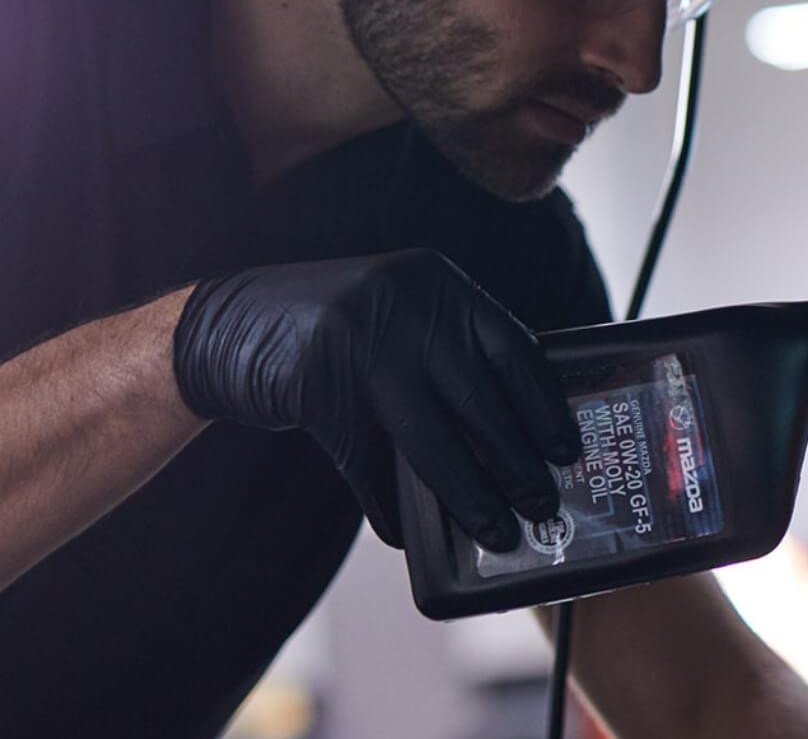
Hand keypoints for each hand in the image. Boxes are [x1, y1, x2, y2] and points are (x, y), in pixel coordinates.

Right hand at [171, 249, 580, 548]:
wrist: (227, 321)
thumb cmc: (338, 329)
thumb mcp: (403, 317)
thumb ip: (452, 354)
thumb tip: (517, 438)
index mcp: (438, 284)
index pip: (513, 348)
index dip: (544, 405)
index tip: (567, 449)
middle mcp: (405, 306)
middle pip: (478, 400)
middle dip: (515, 462)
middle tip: (542, 504)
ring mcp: (359, 343)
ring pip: (429, 438)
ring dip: (467, 494)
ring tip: (495, 530)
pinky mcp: (317, 387)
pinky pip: (368, 462)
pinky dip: (390, 504)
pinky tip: (406, 536)